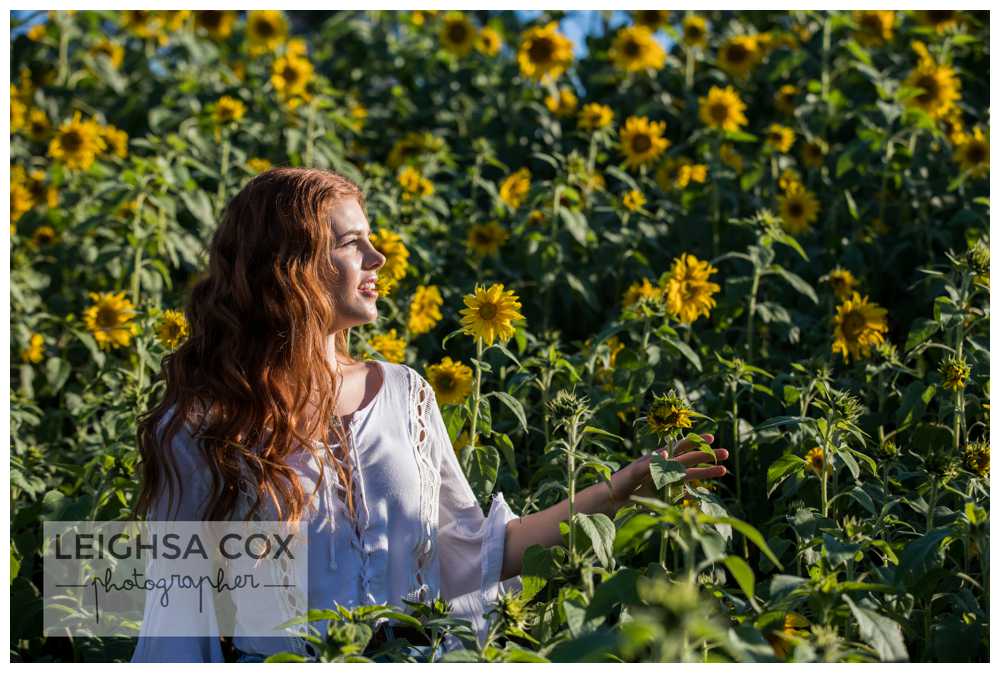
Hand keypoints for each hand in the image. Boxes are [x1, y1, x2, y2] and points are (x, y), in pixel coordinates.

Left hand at [609, 434, 728, 506]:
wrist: (613, 501)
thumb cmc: (621, 482)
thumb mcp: (634, 471)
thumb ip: (649, 463)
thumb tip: (667, 450)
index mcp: (659, 457)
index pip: (681, 447)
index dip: (696, 442)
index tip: (711, 439)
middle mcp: (666, 467)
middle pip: (691, 459)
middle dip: (708, 456)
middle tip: (726, 453)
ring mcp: (668, 481)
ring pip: (692, 475)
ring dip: (707, 473)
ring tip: (724, 470)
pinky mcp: (667, 495)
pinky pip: (684, 491)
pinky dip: (695, 491)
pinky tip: (708, 491)